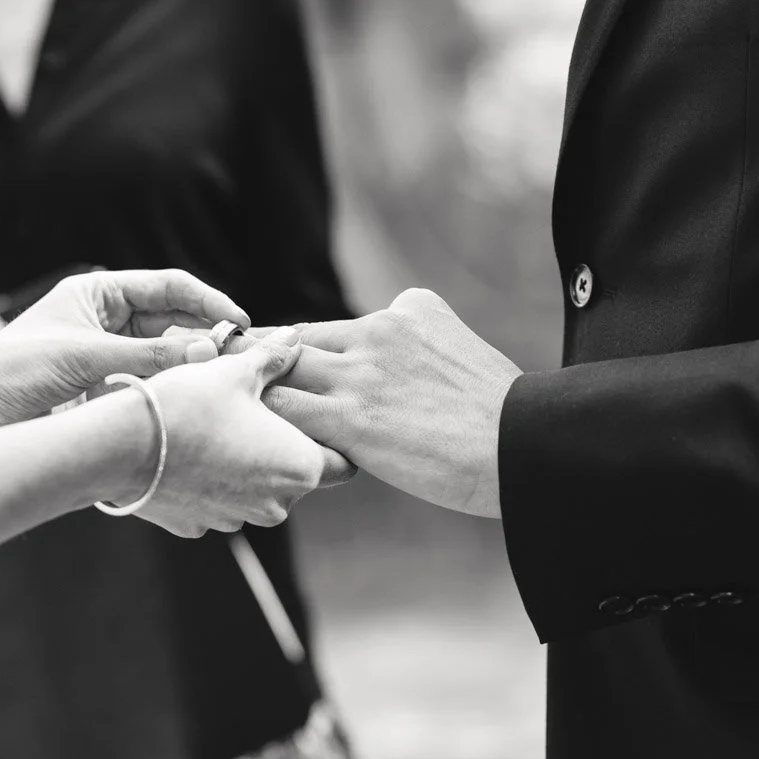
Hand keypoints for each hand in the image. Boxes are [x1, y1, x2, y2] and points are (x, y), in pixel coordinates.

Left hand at [0, 269, 251, 431]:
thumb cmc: (13, 371)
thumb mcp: (84, 358)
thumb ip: (147, 357)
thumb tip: (207, 353)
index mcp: (97, 292)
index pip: (167, 286)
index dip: (207, 301)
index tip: (238, 321)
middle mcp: (105, 319)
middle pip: (172, 320)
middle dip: (205, 335)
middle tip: (239, 356)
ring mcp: (107, 355)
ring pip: (165, 356)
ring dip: (189, 367)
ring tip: (217, 381)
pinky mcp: (104, 390)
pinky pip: (149, 384)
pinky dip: (170, 391)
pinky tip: (188, 401)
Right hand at [125, 329, 354, 537]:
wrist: (119, 446)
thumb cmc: (187, 404)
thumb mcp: (235, 371)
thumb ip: (274, 358)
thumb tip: (296, 338)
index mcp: (299, 468)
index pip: (343, 464)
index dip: (333, 439)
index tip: (314, 418)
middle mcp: (275, 505)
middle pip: (296, 476)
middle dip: (282, 447)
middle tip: (257, 411)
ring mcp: (235, 521)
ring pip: (255, 490)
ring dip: (246, 466)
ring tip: (217, 428)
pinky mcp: (198, 527)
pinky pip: (218, 501)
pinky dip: (212, 481)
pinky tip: (190, 452)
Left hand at [263, 289, 520, 517]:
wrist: (523, 446)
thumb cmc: (499, 413)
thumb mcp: (460, 347)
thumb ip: (423, 336)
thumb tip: (406, 337)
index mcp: (406, 311)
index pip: (333, 327)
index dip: (301, 354)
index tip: (283, 373)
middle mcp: (378, 331)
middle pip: (296, 340)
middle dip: (265, 365)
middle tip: (236, 388)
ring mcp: (362, 373)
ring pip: (284, 372)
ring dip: (262, 396)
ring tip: (241, 421)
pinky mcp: (352, 418)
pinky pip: (289, 413)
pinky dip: (272, 426)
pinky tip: (264, 447)